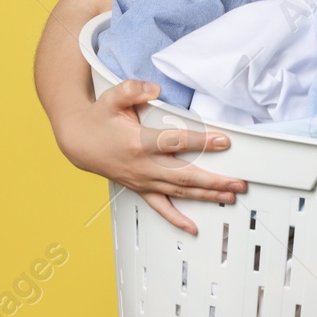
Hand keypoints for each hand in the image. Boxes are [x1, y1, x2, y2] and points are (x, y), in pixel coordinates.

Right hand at [52, 78, 245, 234]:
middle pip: (184, 175)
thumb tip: (154, 89)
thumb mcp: (112, 97)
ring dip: (206, 196)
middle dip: (214, 180)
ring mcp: (143, 180)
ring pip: (179, 192)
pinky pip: (161, 207)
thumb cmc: (99, 119)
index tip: (224, 141)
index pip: (176, 142)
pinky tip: (192, 227)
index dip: (202, 142)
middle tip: (239, 182)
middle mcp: (143, 165)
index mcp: (138, 142)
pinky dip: (177, 219)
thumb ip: (133, 89)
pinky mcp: (141, 188)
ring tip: (229, 196)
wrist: (78, 141)